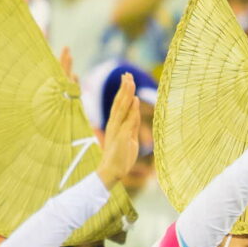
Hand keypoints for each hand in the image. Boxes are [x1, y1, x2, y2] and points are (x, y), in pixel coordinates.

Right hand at [95, 69, 143, 189]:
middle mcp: (114, 124)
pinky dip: (131, 110)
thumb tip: (135, 111)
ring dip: (126, 94)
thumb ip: (131, 124)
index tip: (127, 79)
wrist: (112, 172)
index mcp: (115, 124)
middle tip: (127, 74)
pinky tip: (134, 100)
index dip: (123, 91)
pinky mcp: (121, 137)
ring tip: (129, 81)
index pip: (120, 104)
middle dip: (124, 88)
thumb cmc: (120, 156)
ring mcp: (117, 130)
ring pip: (122, 108)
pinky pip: (127, 121)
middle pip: (119, 102)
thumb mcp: (129, 137)